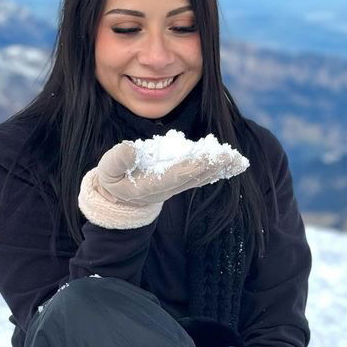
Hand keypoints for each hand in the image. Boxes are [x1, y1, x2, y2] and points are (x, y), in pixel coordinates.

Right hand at [78, 134, 248, 228]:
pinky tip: (231, 161)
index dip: (193, 166)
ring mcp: (177, 183)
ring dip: (220, 168)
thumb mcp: (108, 169)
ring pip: (202, 175)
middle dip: (213, 166)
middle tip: (233, 156)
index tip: (208, 158)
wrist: (121, 198)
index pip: (175, 174)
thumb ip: (118, 159)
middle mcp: (168, 186)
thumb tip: (131, 148)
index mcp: (151, 184)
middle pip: (195, 175)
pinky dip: (217, 168)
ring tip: (238, 159)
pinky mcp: (181, 178)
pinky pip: (202, 174)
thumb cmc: (114, 180)